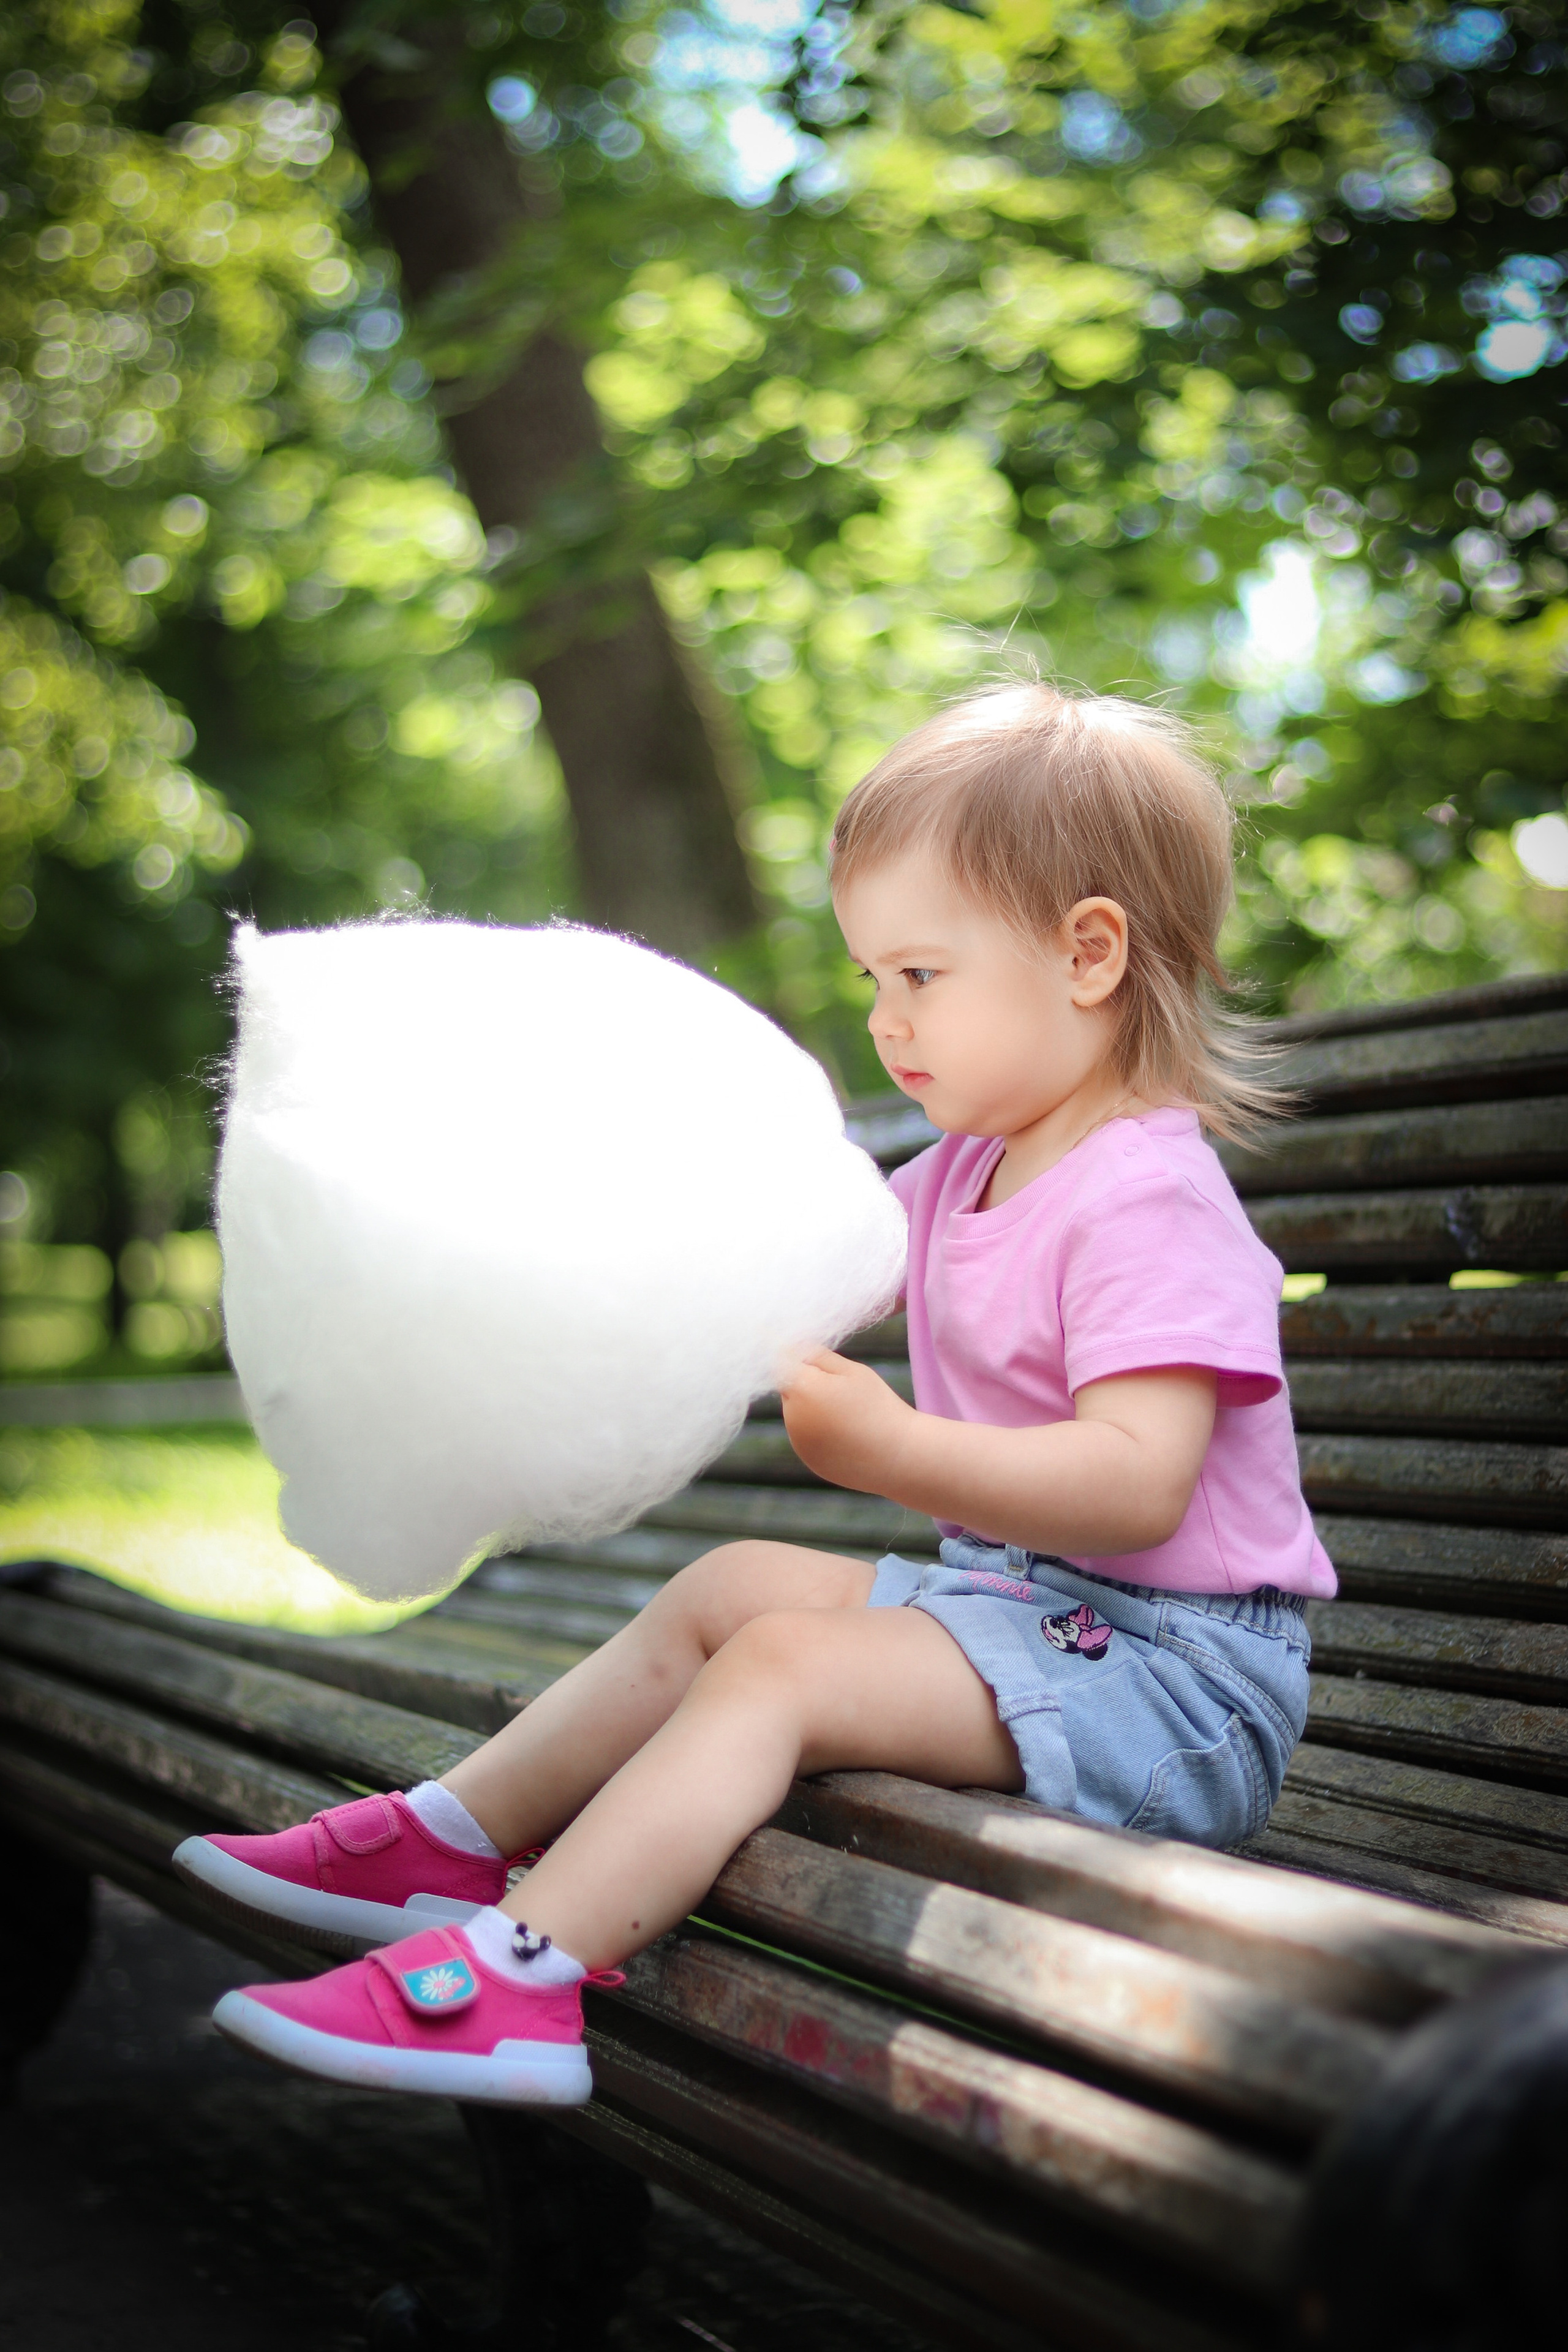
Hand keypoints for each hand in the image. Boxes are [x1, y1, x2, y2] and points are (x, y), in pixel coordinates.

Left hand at [778, 1349, 914, 1494]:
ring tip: (849, 1416)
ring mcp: (799, 1442)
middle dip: (807, 1383)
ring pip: (797, 1414)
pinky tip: (849, 1435)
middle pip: (789, 1389)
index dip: (797, 1355)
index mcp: (802, 1389)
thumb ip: (819, 1356)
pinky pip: (807, 1437)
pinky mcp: (809, 1459)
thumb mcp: (852, 1371)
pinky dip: (821, 1433)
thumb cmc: (878, 1405)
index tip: (814, 1357)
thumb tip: (793, 1347)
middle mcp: (793, 1417)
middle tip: (843, 1391)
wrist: (898, 1455)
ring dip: (813, 1409)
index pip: (782, 1362)